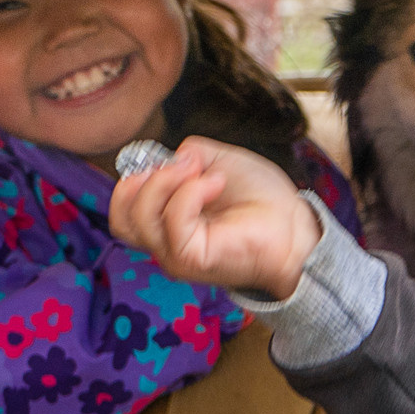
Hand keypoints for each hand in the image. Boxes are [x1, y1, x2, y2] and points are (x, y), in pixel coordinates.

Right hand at [110, 137, 319, 297]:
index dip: (134, 179)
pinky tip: (215, 183)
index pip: (124, 210)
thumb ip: (190, 154)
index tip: (169, 160)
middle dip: (143, 181)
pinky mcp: (191, 259)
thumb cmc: (260, 199)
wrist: (293, 225)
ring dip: (165, 182)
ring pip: (137, 220)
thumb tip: (172, 158)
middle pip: (121, 219)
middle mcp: (166, 242)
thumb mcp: (219, 161)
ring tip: (202, 171)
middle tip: (183, 165)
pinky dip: (189, 193)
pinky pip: (172, 222)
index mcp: (166, 222)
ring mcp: (175, 254)